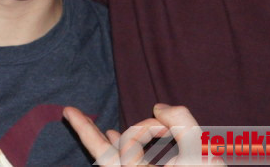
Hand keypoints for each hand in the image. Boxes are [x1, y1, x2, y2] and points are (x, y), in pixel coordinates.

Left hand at [64, 104, 218, 165]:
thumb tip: (158, 107)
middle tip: (68, 112)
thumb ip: (182, 123)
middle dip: (87, 132)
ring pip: (111, 161)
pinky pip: (121, 164)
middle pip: (102, 156)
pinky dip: (117, 150)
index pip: (131, 141)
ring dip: (100, 141)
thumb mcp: (201, 152)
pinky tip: (112, 137)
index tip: (164, 124)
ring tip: (81, 123)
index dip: (146, 126)